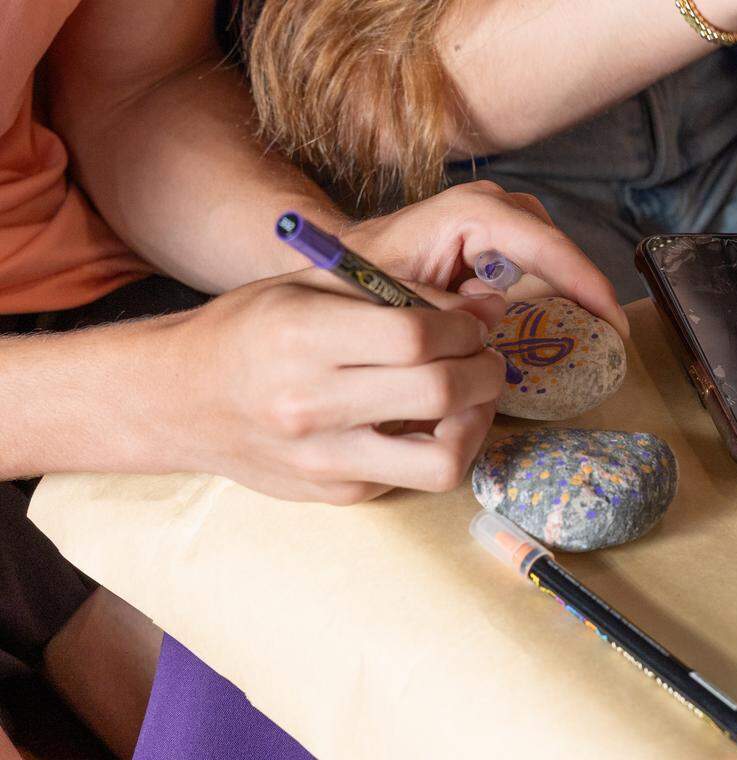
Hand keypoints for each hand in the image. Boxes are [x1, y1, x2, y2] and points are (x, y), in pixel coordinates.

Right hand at [160, 272, 507, 503]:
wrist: (179, 399)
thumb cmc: (250, 330)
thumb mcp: (310, 286)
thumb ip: (399, 292)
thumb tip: (487, 308)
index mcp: (302, 337)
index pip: (415, 336)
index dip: (462, 328)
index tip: (470, 324)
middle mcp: (310, 404)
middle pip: (438, 393)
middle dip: (484, 371)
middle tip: (485, 358)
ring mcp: (324, 460)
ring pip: (442, 460)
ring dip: (476, 424)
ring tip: (472, 398)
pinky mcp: (337, 493)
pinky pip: (412, 476)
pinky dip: (436, 445)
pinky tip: (426, 419)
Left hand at [339, 181, 629, 336]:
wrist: (332, 269)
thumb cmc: (356, 281)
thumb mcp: (388, 299)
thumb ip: (436, 308)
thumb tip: (489, 315)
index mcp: (468, 213)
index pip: (545, 246)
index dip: (586, 285)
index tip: (614, 324)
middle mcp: (487, 207)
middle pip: (555, 248)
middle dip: (581, 289)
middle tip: (606, 337)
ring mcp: (492, 219)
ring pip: (548, 255)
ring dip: (563, 291)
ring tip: (578, 333)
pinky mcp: (491, 239)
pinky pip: (534, 263)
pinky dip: (544, 292)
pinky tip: (546, 323)